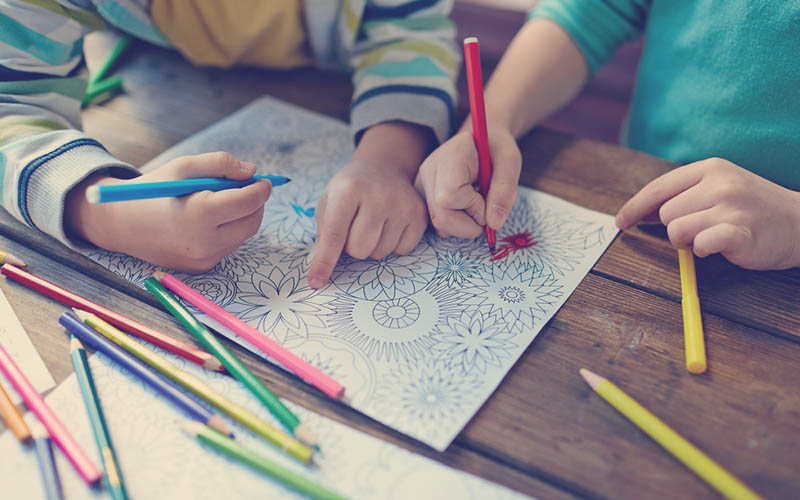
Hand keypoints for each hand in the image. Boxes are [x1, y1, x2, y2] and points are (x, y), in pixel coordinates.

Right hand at [65, 152, 270, 272]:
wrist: (121, 223)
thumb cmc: (153, 190)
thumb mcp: (184, 167)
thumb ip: (221, 164)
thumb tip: (251, 172)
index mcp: (201, 213)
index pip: (248, 201)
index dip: (261, 189)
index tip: (264, 180)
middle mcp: (205, 241)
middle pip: (251, 222)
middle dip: (256, 204)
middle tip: (251, 189)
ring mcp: (204, 258)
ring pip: (241, 236)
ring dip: (242, 218)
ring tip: (223, 201)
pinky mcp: (201, 267)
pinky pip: (227, 246)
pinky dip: (228, 231)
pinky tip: (208, 220)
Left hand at [308, 122, 430, 287]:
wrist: (384, 168)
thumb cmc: (351, 190)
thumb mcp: (329, 201)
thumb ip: (324, 233)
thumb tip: (322, 270)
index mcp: (349, 189)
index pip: (334, 234)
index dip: (325, 261)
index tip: (317, 282)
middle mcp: (378, 196)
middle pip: (359, 250)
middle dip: (352, 246)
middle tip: (355, 226)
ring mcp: (402, 205)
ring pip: (379, 253)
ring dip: (372, 245)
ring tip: (373, 222)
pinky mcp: (419, 215)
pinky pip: (401, 251)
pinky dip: (392, 244)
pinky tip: (390, 224)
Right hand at [414, 126, 520, 237]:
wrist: (478, 141)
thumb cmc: (495, 149)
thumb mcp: (510, 162)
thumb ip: (505, 190)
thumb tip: (494, 223)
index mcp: (450, 154)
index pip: (450, 196)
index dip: (474, 207)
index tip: (488, 196)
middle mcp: (429, 169)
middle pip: (441, 217)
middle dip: (470, 224)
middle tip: (485, 209)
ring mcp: (422, 184)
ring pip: (438, 224)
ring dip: (464, 225)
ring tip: (475, 204)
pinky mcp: (422, 196)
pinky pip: (437, 224)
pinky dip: (456, 224)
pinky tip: (464, 207)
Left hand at [616, 158, 799, 269]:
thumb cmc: (752, 209)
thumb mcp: (718, 189)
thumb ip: (683, 195)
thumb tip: (640, 212)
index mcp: (710, 168)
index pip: (659, 187)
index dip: (635, 207)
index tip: (621, 222)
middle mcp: (720, 183)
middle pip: (665, 213)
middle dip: (675, 227)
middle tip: (702, 229)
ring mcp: (731, 206)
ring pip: (676, 230)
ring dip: (688, 241)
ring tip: (712, 237)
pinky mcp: (740, 232)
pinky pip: (699, 245)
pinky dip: (703, 250)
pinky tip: (720, 246)